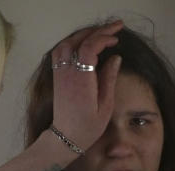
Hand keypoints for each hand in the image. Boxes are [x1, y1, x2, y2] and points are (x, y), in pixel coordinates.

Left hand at [50, 21, 122, 149]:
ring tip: (101, 32)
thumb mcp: (105, 106)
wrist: (65, 137)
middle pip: (79, 41)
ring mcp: (60, 72)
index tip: (117, 37)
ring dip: (85, 34)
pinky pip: (62, 50)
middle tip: (116, 27)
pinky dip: (74, 41)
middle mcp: (68, 72)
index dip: (103, 37)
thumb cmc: (87, 127)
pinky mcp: (57, 75)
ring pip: (68, 42)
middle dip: (98, 31)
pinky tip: (85, 42)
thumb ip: (109, 79)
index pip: (89, 47)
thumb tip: (116, 58)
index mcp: (81, 80)